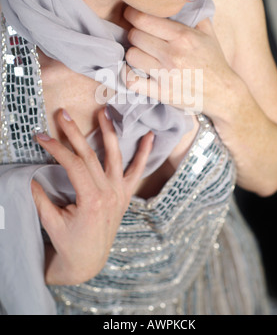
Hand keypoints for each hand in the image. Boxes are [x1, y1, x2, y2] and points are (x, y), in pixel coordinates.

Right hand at [31, 107, 153, 285]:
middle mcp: (109, 193)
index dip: (56, 148)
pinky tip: (150, 136)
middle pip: (90, 155)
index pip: (73, 164)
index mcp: (91, 199)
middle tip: (62, 114)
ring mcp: (120, 192)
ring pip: (116, 155)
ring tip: (104, 112)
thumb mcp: (51, 222)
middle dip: (74, 132)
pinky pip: (138, 171)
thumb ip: (41, 198)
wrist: (89, 261)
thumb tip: (29, 176)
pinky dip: (145, 153)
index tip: (41, 136)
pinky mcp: (126, 194)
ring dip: (109, 132)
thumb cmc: (69, 242)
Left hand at [123, 7, 236, 117]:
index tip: (131, 15)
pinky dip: (127, 74)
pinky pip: (131, 80)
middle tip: (140, 37)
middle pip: (135, 36)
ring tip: (141, 54)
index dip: (132, 15)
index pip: (143, 19)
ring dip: (133, 53)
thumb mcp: (208, 33)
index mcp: (183, 36)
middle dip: (135, 34)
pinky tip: (133, 71)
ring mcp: (165, 74)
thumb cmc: (214, 62)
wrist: (223, 93)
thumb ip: (193, 13)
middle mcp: (173, 54)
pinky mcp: (161, 92)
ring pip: (131, 55)